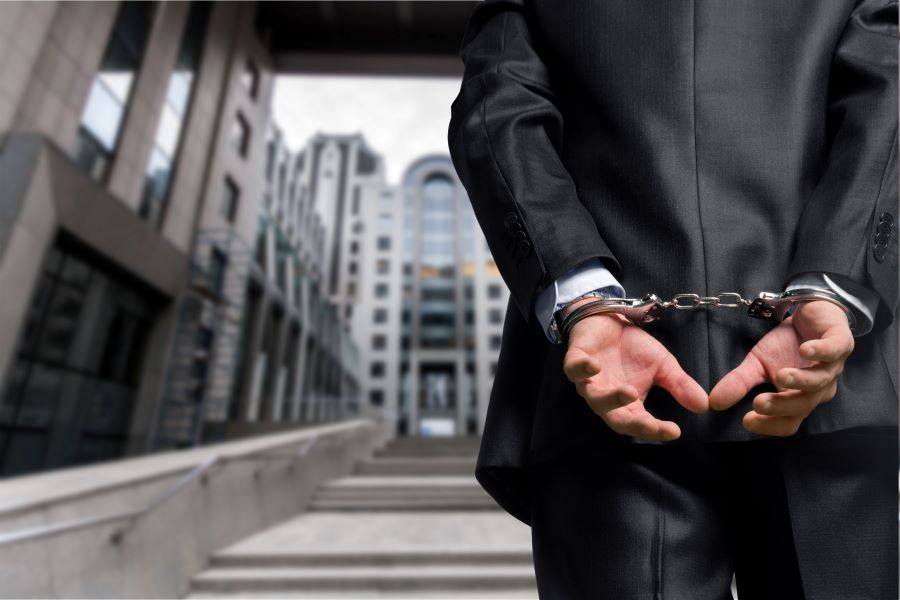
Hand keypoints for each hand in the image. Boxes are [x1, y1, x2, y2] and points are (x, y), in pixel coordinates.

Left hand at [562, 305, 708, 440]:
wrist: (610, 319)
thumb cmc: (633, 347)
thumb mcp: (663, 366)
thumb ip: (680, 385)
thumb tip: (704, 405)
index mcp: (628, 404)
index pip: (641, 424)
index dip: (655, 430)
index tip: (674, 431)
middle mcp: (606, 398)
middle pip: (616, 419)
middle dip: (633, 424)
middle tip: (649, 425)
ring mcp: (589, 381)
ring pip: (596, 398)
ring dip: (611, 399)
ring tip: (629, 393)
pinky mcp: (575, 360)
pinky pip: (574, 370)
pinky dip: (582, 369)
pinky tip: (594, 366)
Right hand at [708, 300, 854, 435]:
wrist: (810, 312)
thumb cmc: (786, 344)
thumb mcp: (757, 363)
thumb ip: (739, 383)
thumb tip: (713, 401)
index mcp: (800, 398)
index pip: (789, 421)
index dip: (771, 425)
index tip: (746, 420)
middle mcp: (820, 388)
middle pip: (804, 405)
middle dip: (781, 406)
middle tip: (758, 404)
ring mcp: (833, 366)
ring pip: (820, 381)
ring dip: (801, 380)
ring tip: (779, 376)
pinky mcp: (841, 341)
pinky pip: (835, 350)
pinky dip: (822, 352)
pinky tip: (806, 350)